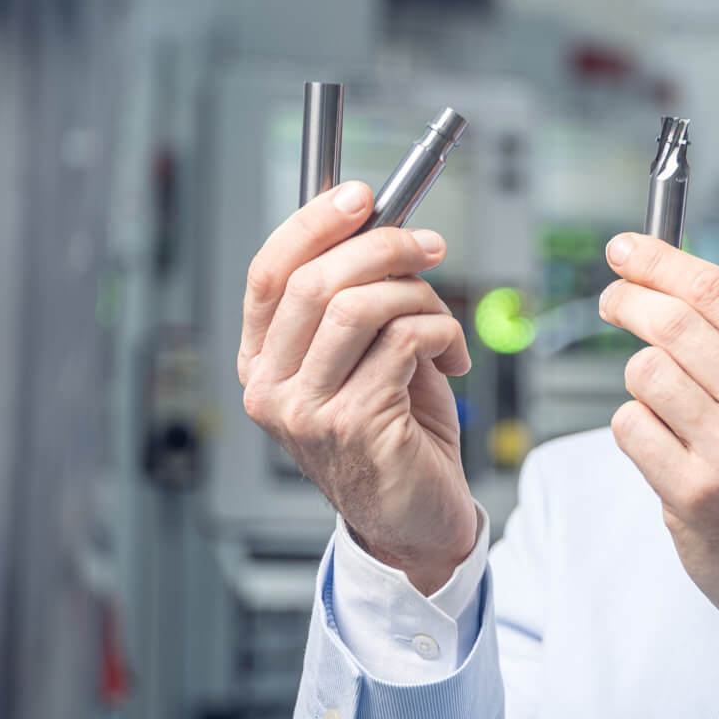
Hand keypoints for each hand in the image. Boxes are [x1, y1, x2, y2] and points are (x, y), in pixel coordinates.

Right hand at [238, 183, 478, 594]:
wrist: (416, 522)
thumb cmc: (396, 437)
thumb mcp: (369, 358)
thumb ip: (363, 301)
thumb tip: (385, 229)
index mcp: (263, 364)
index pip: (269, 274)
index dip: (314, 224)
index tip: (362, 196)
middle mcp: (271, 389)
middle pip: (315, 281)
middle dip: (383, 247)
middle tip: (430, 246)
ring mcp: (307, 412)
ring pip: (358, 306)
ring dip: (418, 295)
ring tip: (443, 319)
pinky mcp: (354, 426)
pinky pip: (403, 342)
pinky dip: (441, 332)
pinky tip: (455, 356)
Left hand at [597, 233, 718, 640]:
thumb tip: (668, 278)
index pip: (714, 289)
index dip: (658, 260)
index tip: (624, 249)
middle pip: (670, 321)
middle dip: (626, 301)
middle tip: (613, 302)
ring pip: (643, 372)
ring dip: (639, 381)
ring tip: (664, 405)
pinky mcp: (694, 490)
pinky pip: (629, 426)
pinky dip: (634, 429)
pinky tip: (663, 447)